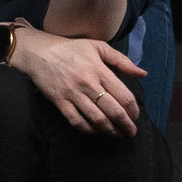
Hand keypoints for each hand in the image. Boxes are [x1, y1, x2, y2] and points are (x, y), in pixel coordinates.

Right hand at [11, 27, 145, 135]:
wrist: (38, 52)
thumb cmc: (70, 48)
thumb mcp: (98, 47)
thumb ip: (122, 60)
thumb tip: (143, 73)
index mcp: (99, 70)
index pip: (124, 96)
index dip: (133, 110)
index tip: (135, 116)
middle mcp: (87, 84)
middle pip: (113, 111)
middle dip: (125, 125)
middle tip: (131, 132)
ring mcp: (72, 94)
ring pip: (96, 119)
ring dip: (110, 130)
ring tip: (116, 134)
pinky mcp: (59, 101)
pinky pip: (76, 120)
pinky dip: (88, 129)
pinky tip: (96, 130)